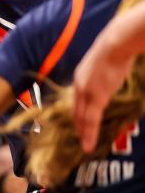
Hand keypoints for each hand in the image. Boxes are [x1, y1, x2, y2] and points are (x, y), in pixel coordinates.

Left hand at [73, 33, 133, 153]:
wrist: (114, 46)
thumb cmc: (114, 52)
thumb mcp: (103, 66)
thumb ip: (101, 77)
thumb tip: (107, 82)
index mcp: (80, 78)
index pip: (77, 101)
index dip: (78, 114)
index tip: (80, 124)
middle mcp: (78, 86)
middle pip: (77, 111)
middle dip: (79, 126)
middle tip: (82, 139)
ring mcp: (86, 92)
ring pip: (82, 118)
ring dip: (84, 133)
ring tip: (85, 146)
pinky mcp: (96, 97)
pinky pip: (91, 120)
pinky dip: (89, 133)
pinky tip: (88, 144)